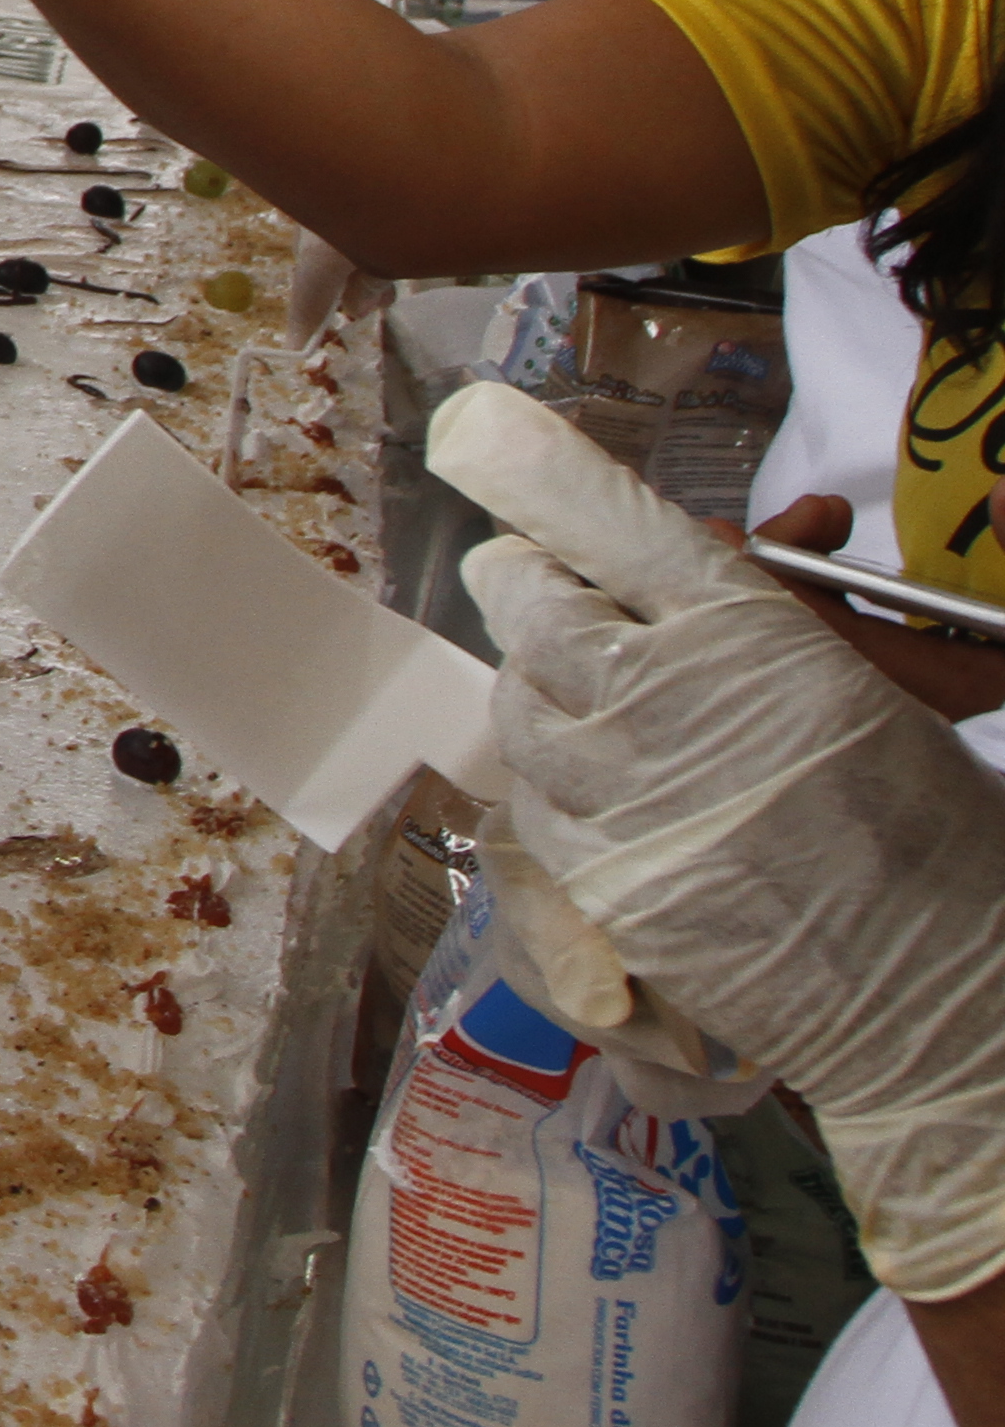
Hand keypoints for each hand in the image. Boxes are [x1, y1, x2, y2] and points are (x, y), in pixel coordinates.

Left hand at [432, 382, 1004, 1298]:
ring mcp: (613, 787)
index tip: (492, 441)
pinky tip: (592, 779)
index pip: (613, 522)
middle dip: (530, 580)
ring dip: (540, 680)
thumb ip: (773, 617)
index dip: (545, 479)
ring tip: (577, 686)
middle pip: (535, 600)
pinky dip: (552, 774)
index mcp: (745, 632)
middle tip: (535, 576)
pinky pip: (532, 793)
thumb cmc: (927, 828)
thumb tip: (703, 551)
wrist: (935, 984)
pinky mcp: (592, 869)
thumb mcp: (869, 689)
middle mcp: (659, 694)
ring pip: (520, 696)